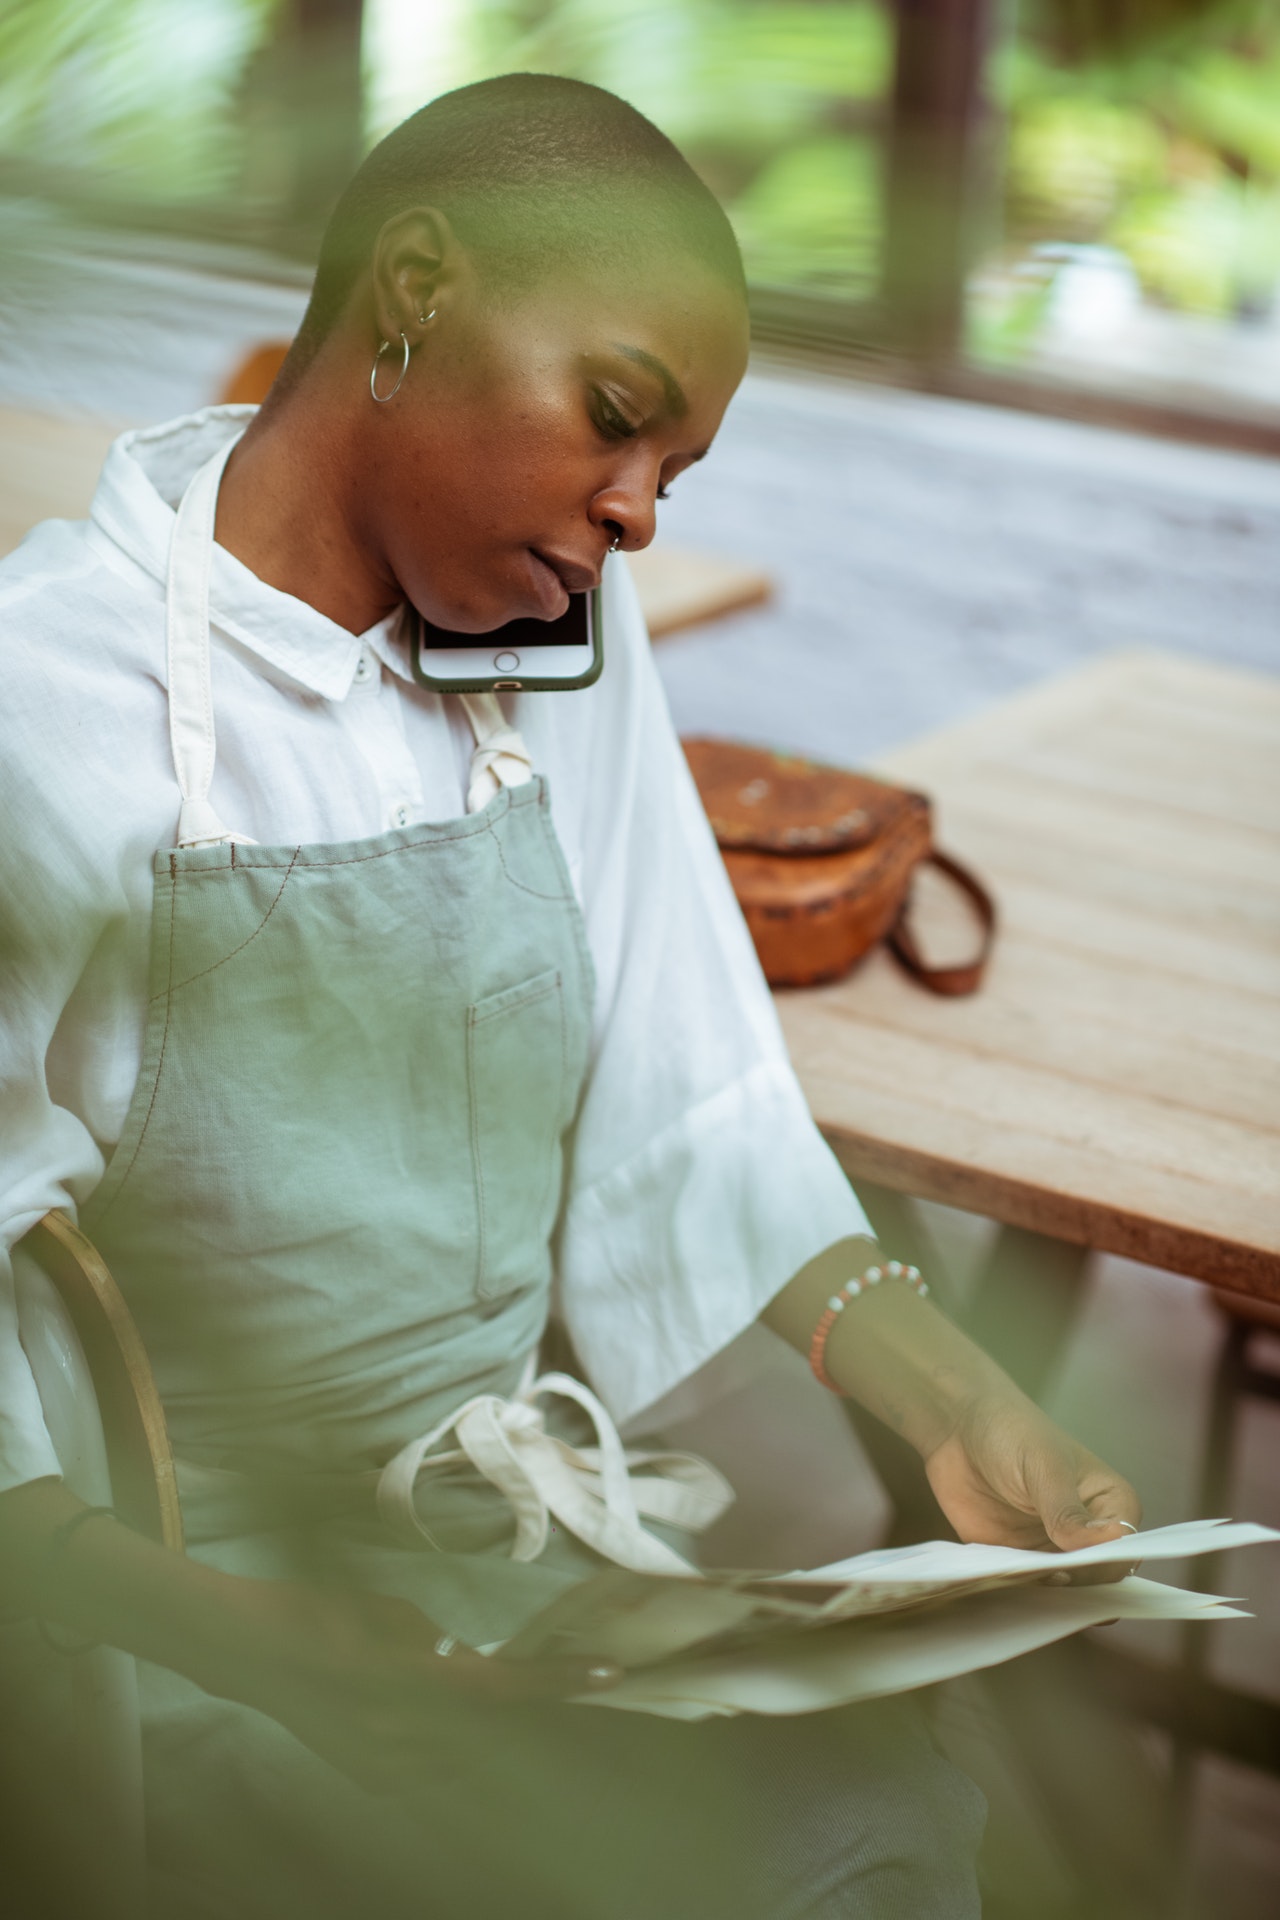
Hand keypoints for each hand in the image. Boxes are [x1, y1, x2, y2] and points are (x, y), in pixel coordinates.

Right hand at [206, 1579, 619, 1792]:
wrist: (247, 1654)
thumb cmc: (318, 1612)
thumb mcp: (391, 1614)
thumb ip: (438, 1646)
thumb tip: (468, 1664)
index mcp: (409, 1683)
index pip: (502, 1689)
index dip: (557, 1681)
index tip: (607, 1674)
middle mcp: (401, 1737)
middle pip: (493, 1729)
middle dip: (523, 1701)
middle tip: (556, 1672)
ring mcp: (385, 1767)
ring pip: (466, 1750)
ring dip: (480, 1721)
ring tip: (457, 1681)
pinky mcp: (372, 1780)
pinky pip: (434, 1764)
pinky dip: (445, 1736)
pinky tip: (424, 1703)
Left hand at [923, 1385, 1140, 1581]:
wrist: (958, 1428)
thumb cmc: (1012, 1432)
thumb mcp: (1043, 1467)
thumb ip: (1069, 1511)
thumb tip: (1113, 1540)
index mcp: (1112, 1503)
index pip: (1123, 1550)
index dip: (1103, 1564)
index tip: (1074, 1563)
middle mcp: (1089, 1532)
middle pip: (1098, 1578)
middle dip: (1075, 1582)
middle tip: (1046, 1576)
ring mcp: (1054, 1549)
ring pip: (1064, 1589)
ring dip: (1047, 1592)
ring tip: (1022, 1577)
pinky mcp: (1021, 1560)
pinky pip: (1027, 1588)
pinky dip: (1019, 1591)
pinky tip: (1003, 1581)